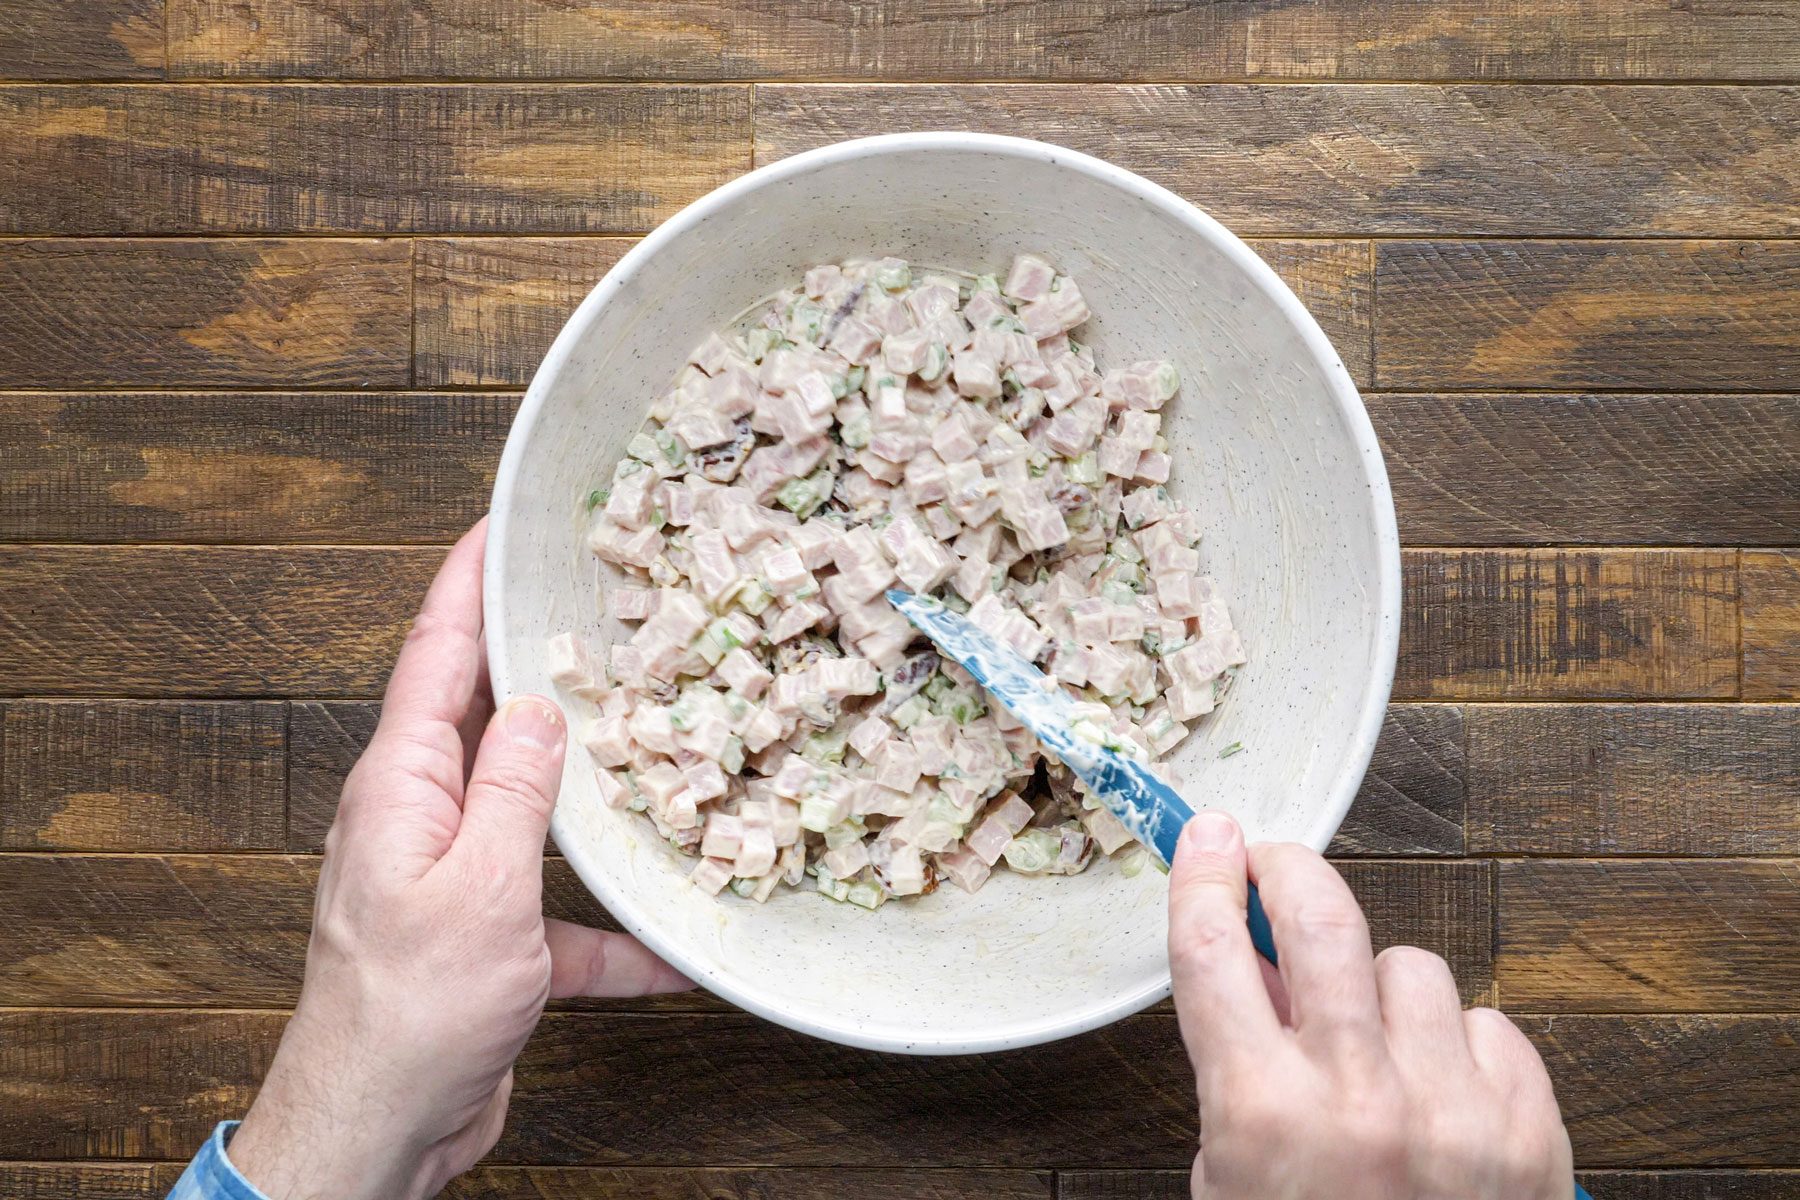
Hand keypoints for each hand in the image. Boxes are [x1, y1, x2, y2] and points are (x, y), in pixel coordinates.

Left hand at [229, 520, 690, 1199]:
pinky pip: (562, 917)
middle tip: (597, 607)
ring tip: (655, 745)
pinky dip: (614, 931)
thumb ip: (516, 790)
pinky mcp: (487, 942)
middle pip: (487, 718)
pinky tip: (675, 948)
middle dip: (538, 662)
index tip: (500, 522)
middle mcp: (422, 818)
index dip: (466, 580)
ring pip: (533, 810)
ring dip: (591, 792)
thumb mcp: (481, 887)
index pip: (435, 653)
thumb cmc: (410, 1013)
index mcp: (403, 785)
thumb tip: (541, 707)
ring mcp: (454, 879)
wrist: (378, 1130)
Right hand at [1168, 812, 1573, 1199]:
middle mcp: (1361, 1102)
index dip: (1204, 876)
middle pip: (1323, 916)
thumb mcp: (1234, 1178)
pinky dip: (1460, 1045)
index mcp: (1264, 1117)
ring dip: (1381, 990)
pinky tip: (1440, 1090)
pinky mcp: (1530, 1131)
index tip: (1209, 838)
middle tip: (1277, 866)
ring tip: (1374, 1045)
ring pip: (1412, 965)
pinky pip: (1490, 1023)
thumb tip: (1262, 962)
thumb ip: (1241, 1067)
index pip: (1213, 950)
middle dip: (1290, 870)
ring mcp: (1454, 1113)